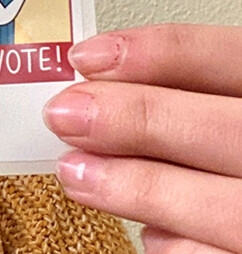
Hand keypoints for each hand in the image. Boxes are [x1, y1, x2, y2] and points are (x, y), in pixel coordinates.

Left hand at [43, 25, 241, 252]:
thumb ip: (190, 98)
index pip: (234, 58)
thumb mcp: (230, 107)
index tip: (88, 56)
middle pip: (229, 131)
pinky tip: (148, 232)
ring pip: (227, 208)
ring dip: (140, 188)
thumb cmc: (238, 148)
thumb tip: (101, 92)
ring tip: (75, 173)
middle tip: (64, 114)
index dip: (161, 53)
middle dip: (139, 119)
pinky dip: (179, 246)